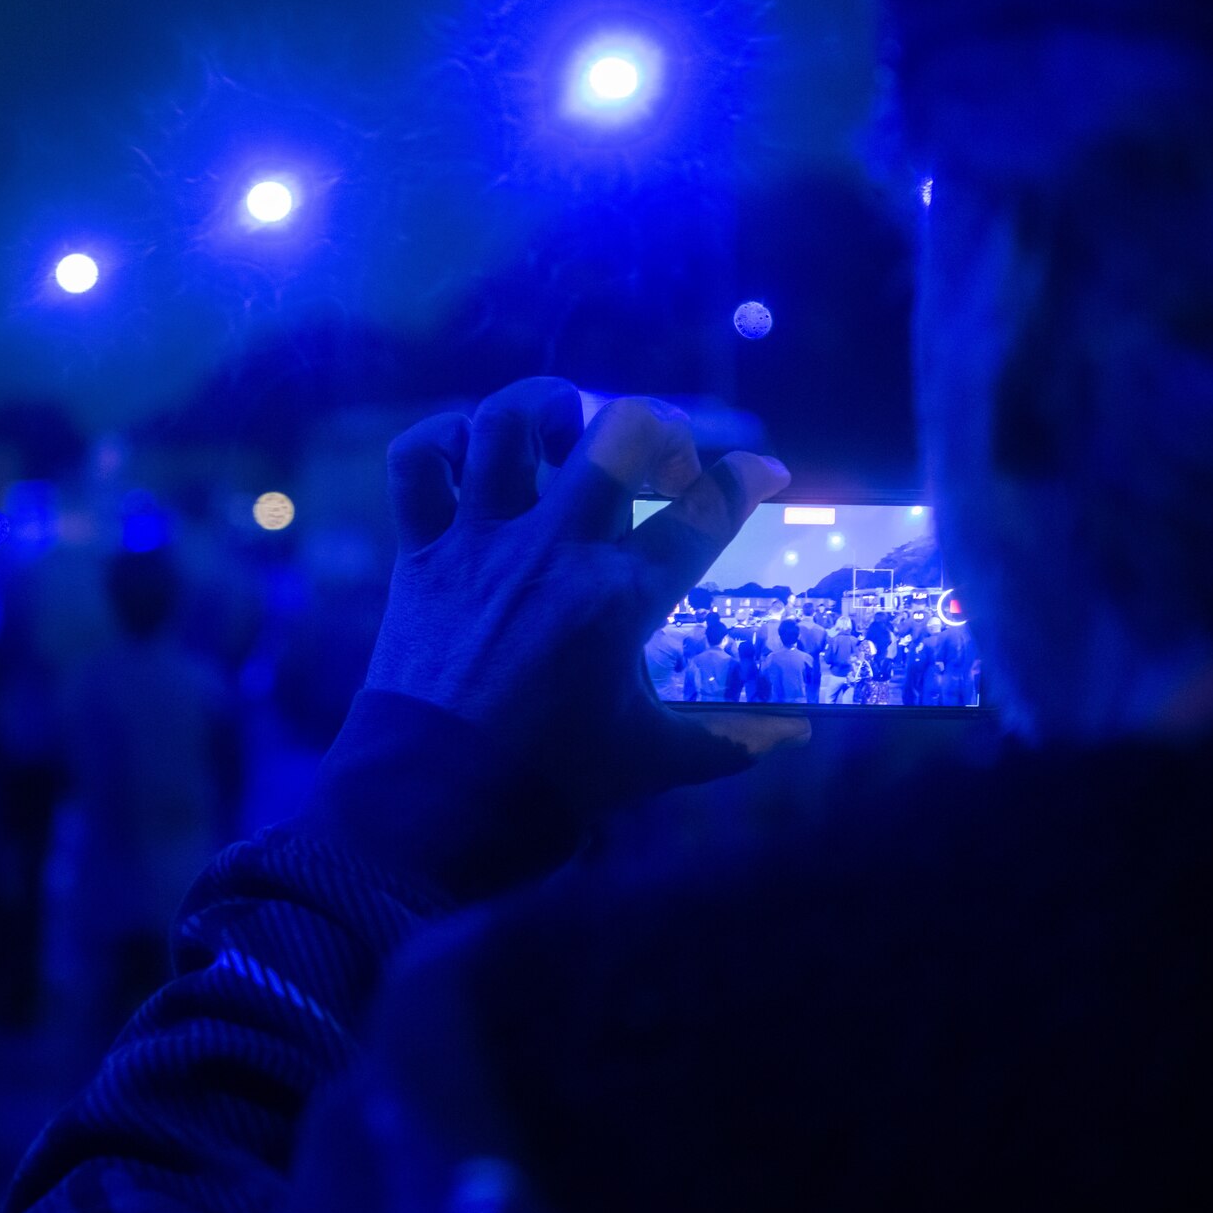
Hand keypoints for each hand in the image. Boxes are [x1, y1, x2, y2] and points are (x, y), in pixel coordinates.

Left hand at [367, 377, 808, 817]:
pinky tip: (469, 456)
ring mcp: (481, 545)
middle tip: (659, 461)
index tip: (759, 471)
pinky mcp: (420, 554)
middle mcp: (554, 551)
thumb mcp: (652, 760)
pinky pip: (416, 464)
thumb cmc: (552, 783)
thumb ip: (730, 740)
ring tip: (564, 427)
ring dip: (544, 407)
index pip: (706, 511)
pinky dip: (439, 442)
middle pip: (621, 435)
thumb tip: (796, 735)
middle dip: (658, 428)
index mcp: (621, 598)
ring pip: (507, 424)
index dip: (746, 478)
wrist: (435, 804)